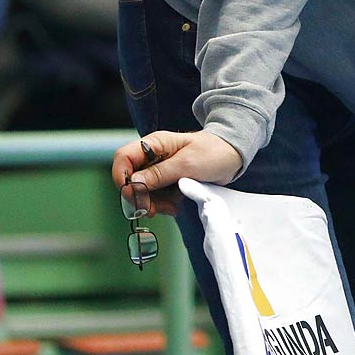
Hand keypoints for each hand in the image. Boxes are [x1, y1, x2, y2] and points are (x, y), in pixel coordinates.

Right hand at [111, 129, 243, 215]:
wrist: (233, 156)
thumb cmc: (213, 152)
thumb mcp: (186, 164)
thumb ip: (159, 174)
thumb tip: (134, 184)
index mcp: (154, 144)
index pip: (123, 157)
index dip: (122, 176)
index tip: (132, 194)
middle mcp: (153, 156)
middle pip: (131, 179)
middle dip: (139, 197)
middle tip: (151, 210)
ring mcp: (159, 170)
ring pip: (142, 192)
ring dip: (153, 204)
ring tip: (171, 208)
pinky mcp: (167, 181)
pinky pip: (156, 197)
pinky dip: (163, 205)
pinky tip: (175, 206)